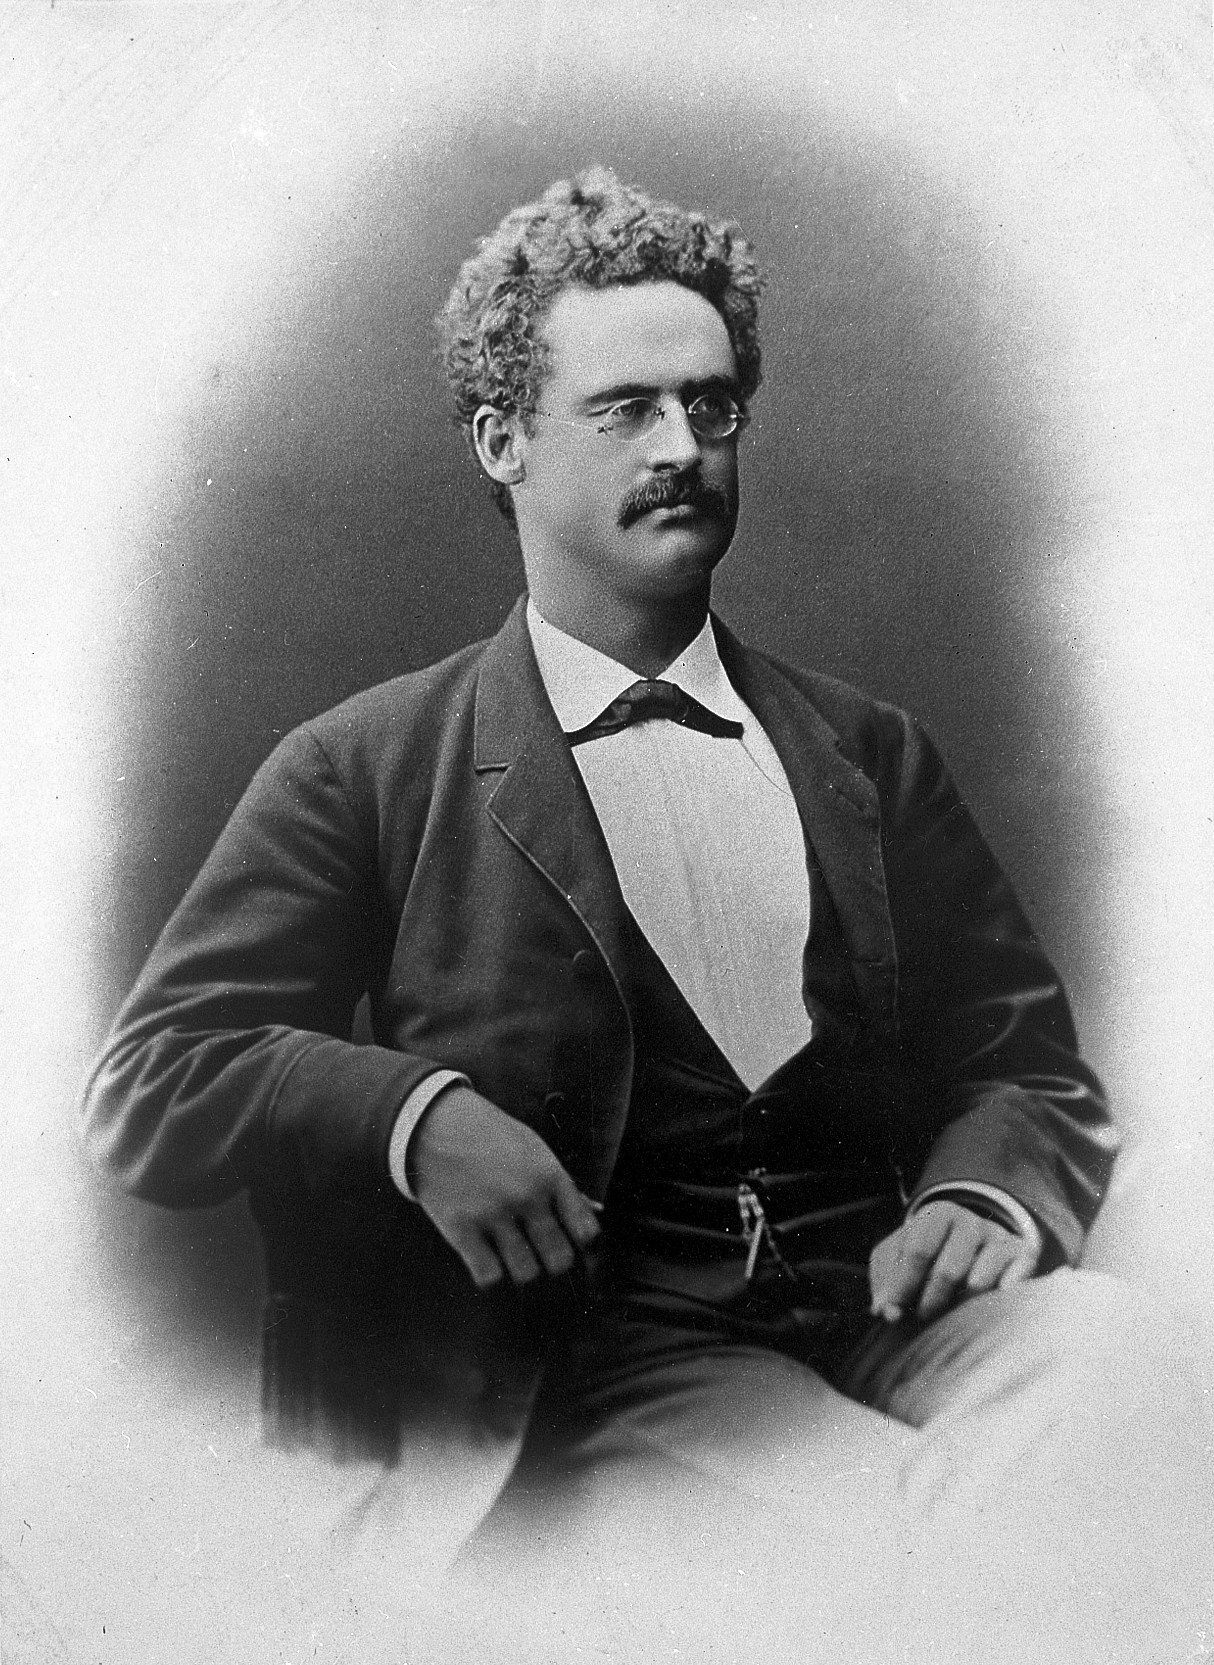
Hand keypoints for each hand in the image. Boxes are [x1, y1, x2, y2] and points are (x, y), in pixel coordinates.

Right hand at [409, 1085, 601, 1289]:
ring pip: (526, 1274)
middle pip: (560, 1261)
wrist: (433, 1123)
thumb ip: (562, 1184)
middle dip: (553, 1263)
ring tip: (513, 1254)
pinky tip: (487, 1257)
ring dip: (522, 1269)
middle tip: (541, 1253)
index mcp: (549, 1175)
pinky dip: (491, 1274)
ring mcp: (493, 1214)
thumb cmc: (489, 1135)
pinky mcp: (461, 1229)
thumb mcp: (533, 1149)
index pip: (586, 1231)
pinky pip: (489, 1276)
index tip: (571, 1242)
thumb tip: (594, 1212)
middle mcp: (526, 1196)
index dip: (582, 1244)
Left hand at [868, 1200, 1037, 1322]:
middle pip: (949, 1271)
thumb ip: (885, 1281)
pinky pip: (1012, 1288)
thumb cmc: (925, 1257)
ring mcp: (1000, 1239)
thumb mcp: (896, 1257)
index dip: (903, 1287)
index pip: (918, 1251)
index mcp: (938, 1214)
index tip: (892, 1314)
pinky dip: (996, 1305)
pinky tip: (984, 1314)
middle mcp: (971, 1222)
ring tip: (949, 1318)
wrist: (971, 1245)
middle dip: (930, 1303)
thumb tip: (886, 1312)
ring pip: (979, 1284)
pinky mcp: (1025, 1257)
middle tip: (922, 1321)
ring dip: (960, 1309)